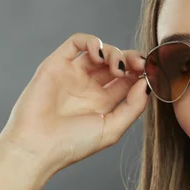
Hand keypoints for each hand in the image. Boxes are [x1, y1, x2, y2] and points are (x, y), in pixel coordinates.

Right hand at [0, 33, 149, 172]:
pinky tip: (99, 55)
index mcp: (103, 101)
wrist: (37, 147)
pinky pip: (76, 42)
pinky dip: (92, 42)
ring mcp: (73, 73)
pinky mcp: (56, 64)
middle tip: (141, 65)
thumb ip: (133, 106)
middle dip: (132, 59)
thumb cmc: (72, 144)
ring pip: (99, 50)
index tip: (152, 74)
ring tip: (117, 67)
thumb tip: (147, 83)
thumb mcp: (112, 128)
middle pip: (117, 62)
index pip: (128, 78)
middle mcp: (89, 86)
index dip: (142, 73)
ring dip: (114, 52)